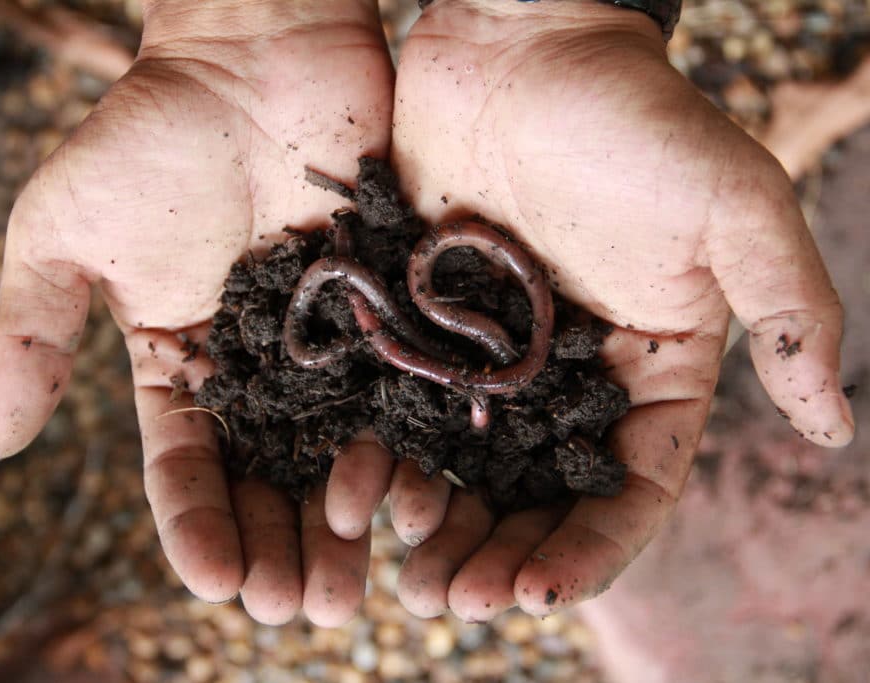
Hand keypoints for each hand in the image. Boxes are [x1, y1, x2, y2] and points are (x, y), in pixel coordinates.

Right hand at [0, 0, 393, 626]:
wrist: (250, 55)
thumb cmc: (148, 136)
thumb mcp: (61, 233)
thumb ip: (31, 334)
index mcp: (181, 361)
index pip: (185, 463)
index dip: (197, 525)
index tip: (214, 582)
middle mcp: (258, 369)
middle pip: (269, 477)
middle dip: (279, 545)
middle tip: (298, 612)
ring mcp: (328, 345)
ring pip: (336, 452)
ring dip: (341, 525)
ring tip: (352, 591)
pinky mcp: (388, 311)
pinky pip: (398, 392)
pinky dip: (401, 450)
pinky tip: (407, 506)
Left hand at [361, 0, 852, 620]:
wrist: (522, 43)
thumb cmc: (636, 118)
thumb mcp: (736, 208)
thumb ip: (792, 312)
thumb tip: (838, 427)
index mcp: (649, 364)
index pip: (630, 482)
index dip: (592, 545)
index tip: (543, 591)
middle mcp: (569, 373)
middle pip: (540, 491)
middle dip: (505, 554)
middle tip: (460, 605)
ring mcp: (491, 352)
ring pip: (467, 464)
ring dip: (443, 526)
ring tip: (411, 581)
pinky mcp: (424, 320)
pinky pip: (402, 405)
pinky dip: (387, 456)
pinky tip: (362, 497)